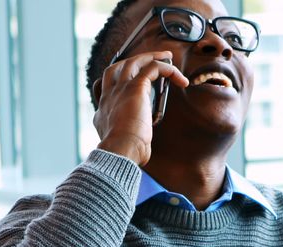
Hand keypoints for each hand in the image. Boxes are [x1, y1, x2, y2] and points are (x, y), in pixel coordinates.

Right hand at [93, 51, 188, 165]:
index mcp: (104, 109)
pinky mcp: (135, 87)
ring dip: (152, 57)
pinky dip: (167, 68)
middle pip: (118, 67)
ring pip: (135, 61)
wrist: (120, 151)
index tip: (134, 81)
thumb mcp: (120, 143)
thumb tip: (139, 144)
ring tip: (167, 57)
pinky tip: (179, 77)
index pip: (108, 86)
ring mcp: (121, 89)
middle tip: (152, 60)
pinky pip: (153, 68)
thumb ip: (127, 137)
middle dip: (135, 60)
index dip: (121, 79)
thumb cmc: (124, 153)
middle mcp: (109, 95)